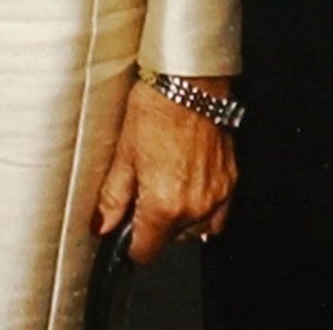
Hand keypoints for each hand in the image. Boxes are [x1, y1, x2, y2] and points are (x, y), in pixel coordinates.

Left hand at [93, 77, 236, 261]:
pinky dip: (202, 208)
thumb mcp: (123, 152)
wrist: (190, 81)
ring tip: (165, 185)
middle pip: (171, 241)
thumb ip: (112, 197)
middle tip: (142, 194)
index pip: (146, 252)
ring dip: (179, 219)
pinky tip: (187, 185)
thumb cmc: (157, 108)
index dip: (131, 245)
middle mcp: (196, 206)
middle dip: (154, 227)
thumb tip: (101, 224)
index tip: (124, 232)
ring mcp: (218, 195)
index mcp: (165, 205)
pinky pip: (218, 213)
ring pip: (196, 229)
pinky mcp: (231, 181)